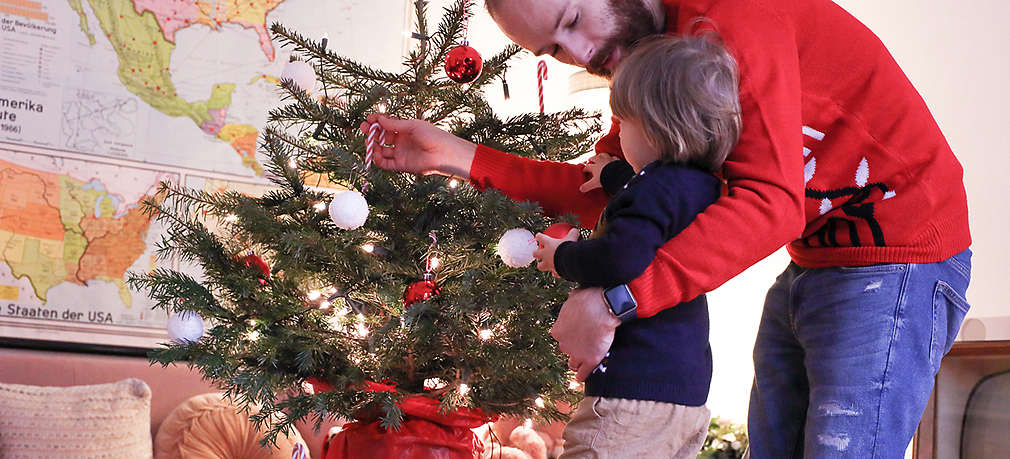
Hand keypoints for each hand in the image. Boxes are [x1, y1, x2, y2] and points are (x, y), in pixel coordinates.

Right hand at [359, 114, 476, 177]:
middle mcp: (402, 141)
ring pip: (382, 150)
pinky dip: (378, 159)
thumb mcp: (412, 126)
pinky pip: (386, 163)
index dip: (377, 122)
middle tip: (364, 128)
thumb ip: (394, 124)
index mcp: (405, 129)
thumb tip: (379, 119)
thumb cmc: (433, 136)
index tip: (369, 119)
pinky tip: (376, 153)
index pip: (387, 125)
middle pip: (382, 137)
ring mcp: (401, 153)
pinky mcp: (401, 165)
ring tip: (368, 141)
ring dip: (373, 146)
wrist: (444, 153)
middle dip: (372, 133)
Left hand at [533, 228, 579, 275]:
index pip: (540, 238)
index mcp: (548, 243)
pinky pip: (553, 273)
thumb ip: (573, 233)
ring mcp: (548, 263)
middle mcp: (545, 254)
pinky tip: (557, 273)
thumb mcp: (572, 237)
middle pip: (536, 253)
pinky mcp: (553, 271)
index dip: (539, 237)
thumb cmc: (569, 247)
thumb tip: (575, 230)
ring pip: (540, 266)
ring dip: (541, 265)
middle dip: (536, 253)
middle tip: (538, 252)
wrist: (569, 261)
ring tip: (543, 265)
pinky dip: (554, 273)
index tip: (538, 236)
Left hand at [551, 288, 619, 381]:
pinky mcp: (590, 360)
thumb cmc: (588, 299)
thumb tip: (574, 298)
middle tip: (584, 343)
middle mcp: (563, 345)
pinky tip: (583, 376)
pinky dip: (583, 375)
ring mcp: (577, 354)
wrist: (601, 308)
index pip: (561, 337)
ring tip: (582, 363)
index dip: (570, 334)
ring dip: (577, 363)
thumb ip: (572, 303)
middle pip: (567, 350)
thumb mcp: (574, 298)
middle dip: (574, 347)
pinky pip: (583, 374)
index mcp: (557, 331)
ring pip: (573, 364)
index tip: (577, 332)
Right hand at [579, 153, 618, 192]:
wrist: (616, 174)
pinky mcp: (616, 160)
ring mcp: (609, 160)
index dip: (585, 169)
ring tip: (600, 155)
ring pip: (603, 155)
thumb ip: (587, 186)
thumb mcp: (594, 183)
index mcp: (594, 167)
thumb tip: (581, 189)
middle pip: (594, 158)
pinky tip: (613, 158)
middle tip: (589, 159)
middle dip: (591, 158)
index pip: (587, 167)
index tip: (583, 170)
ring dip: (601, 155)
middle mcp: (601, 162)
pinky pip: (614, 157)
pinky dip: (613, 157)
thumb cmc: (605, 178)